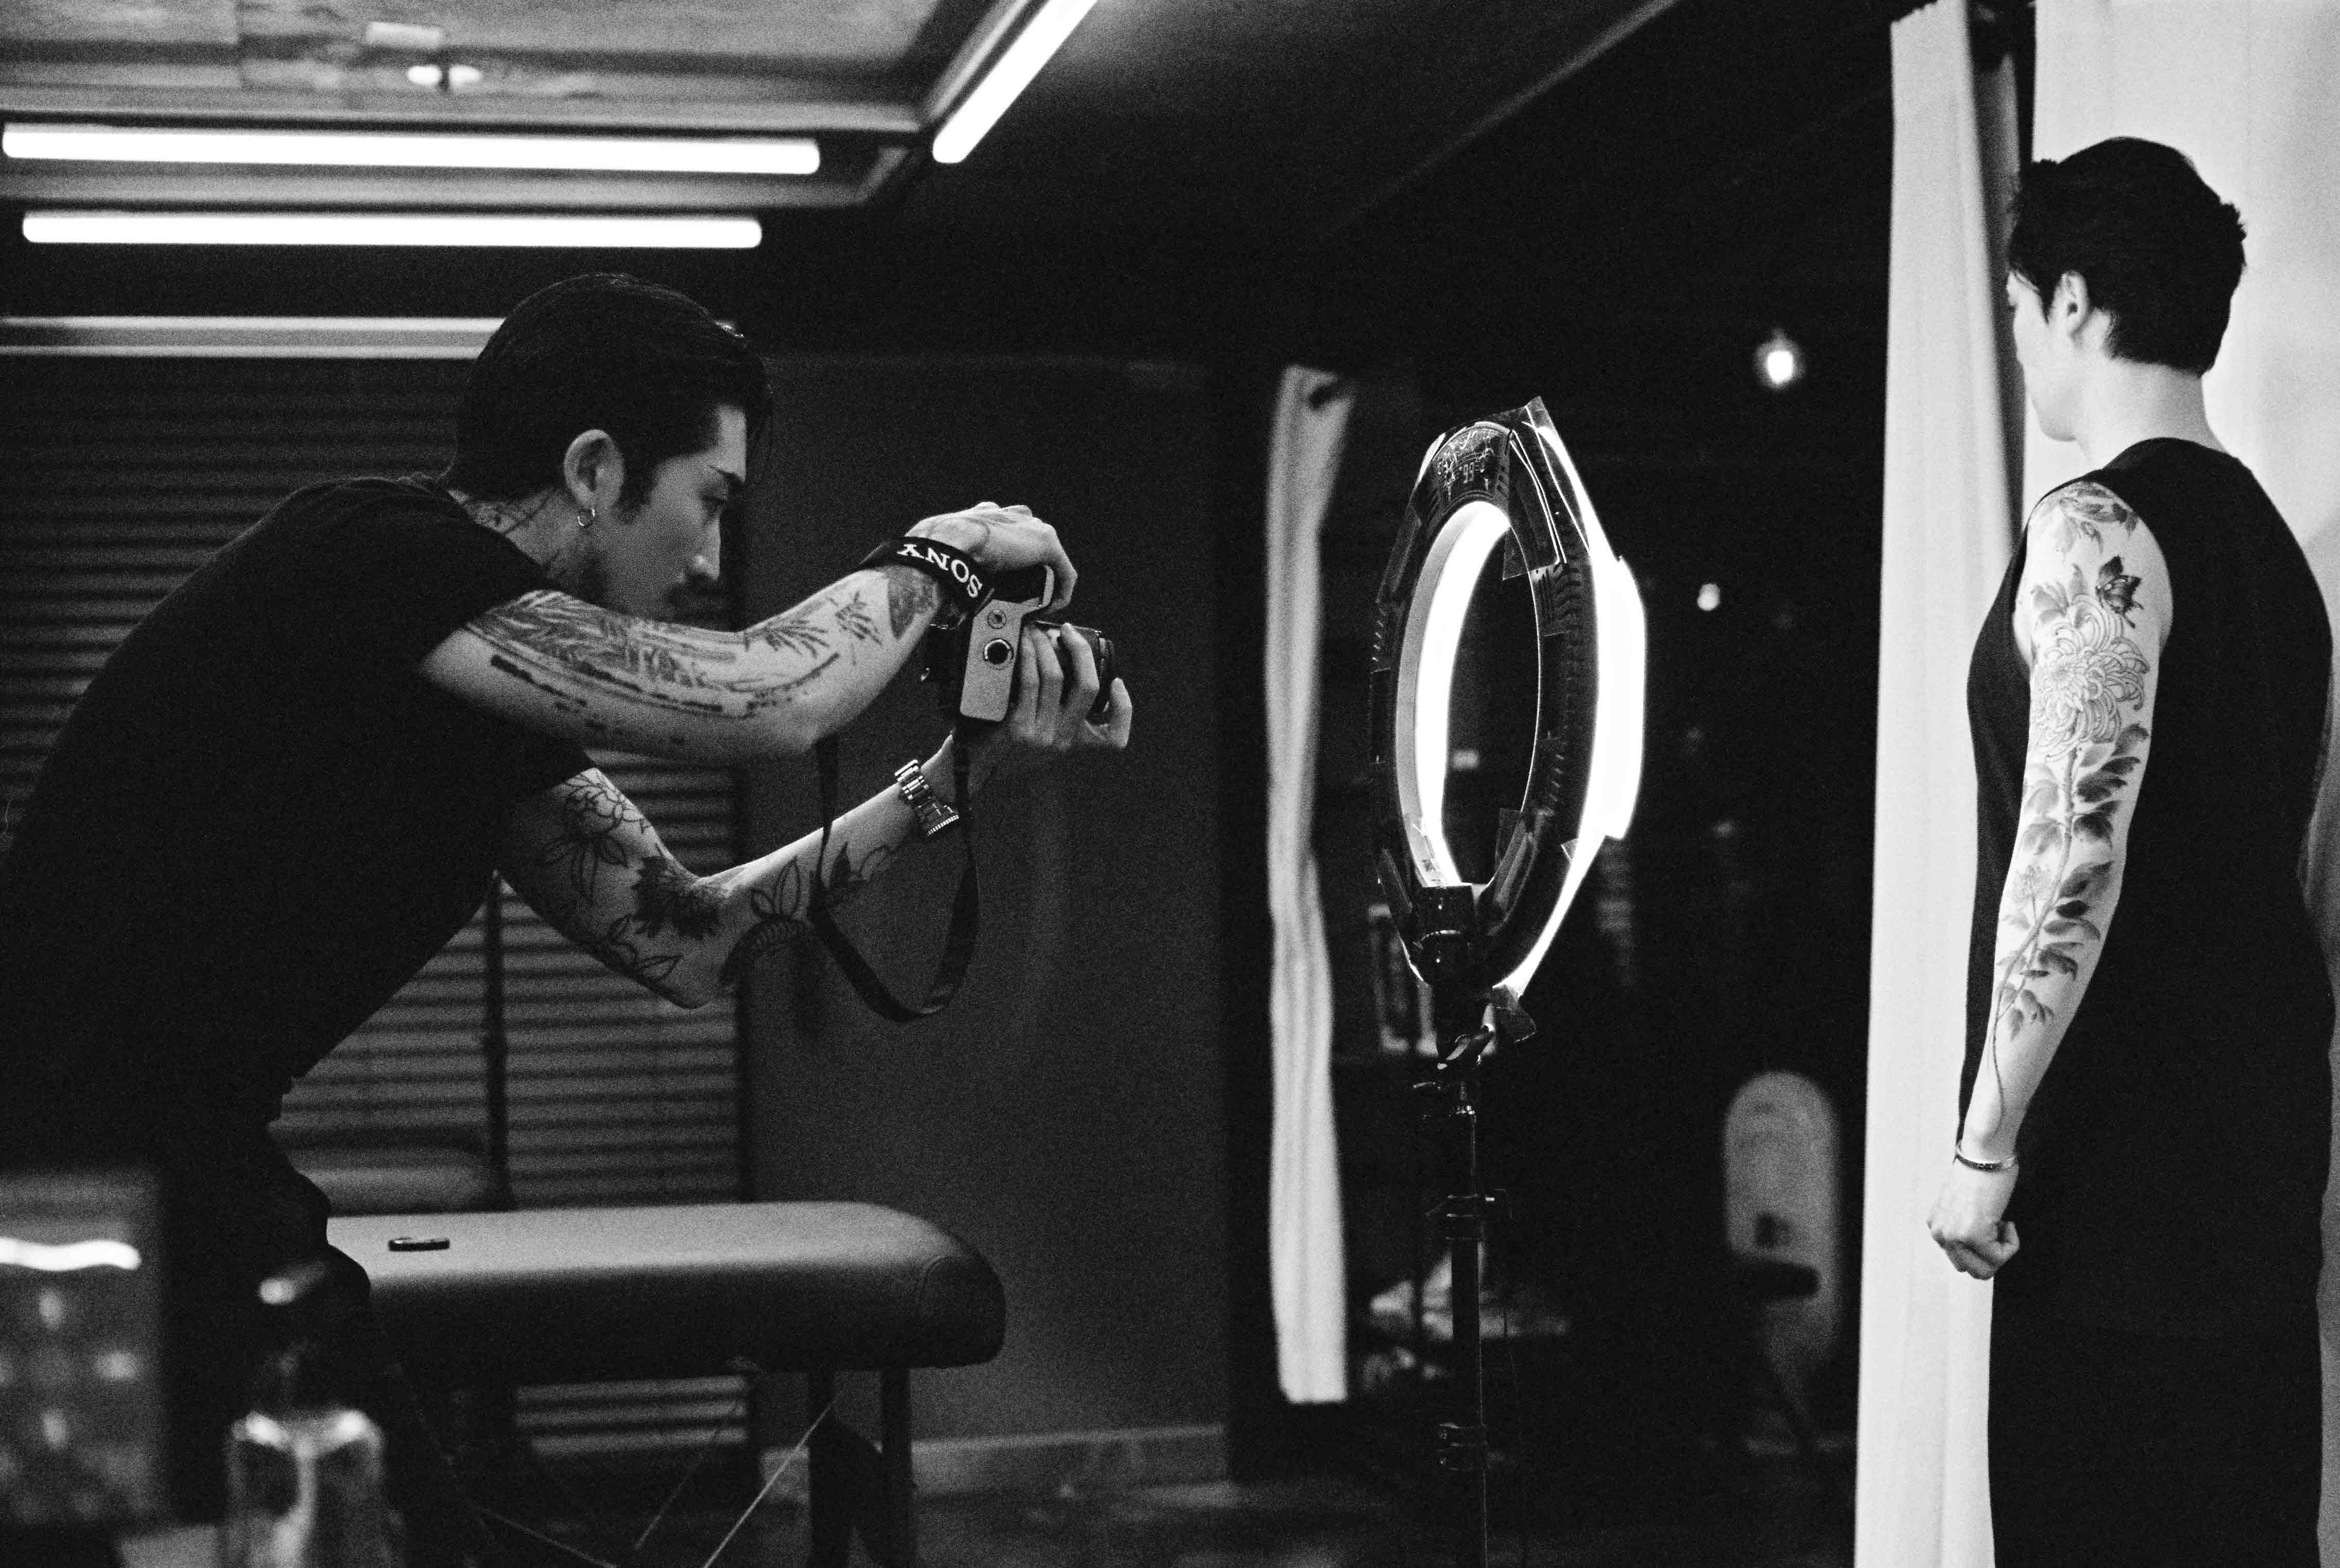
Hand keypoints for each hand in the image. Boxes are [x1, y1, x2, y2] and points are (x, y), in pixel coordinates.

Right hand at [908, 502, 1075, 610]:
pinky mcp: (1046, 543)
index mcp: (986, 516)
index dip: (1007, 559)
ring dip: (1045, 582)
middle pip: (1030, 544)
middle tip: (1020, 596)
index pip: (1005, 532)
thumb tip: (938, 584)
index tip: (1001, 582)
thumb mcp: (941, 552)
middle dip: (1028, 570)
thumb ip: (947, 560)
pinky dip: (1061, 591)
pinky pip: (1064, 571)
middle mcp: (1010, 516)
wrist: (948, 543)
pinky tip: (1051, 607)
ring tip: (1036, 605)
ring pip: (1048, 558)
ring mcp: (1031, 527)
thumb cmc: (935, 548)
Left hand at [960, 623, 1132, 793]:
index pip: (1115, 739)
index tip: (1117, 684)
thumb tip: (1062, 664)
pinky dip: (1028, 657)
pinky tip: (1025, 646)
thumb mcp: (1041, 735)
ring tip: (1037, 632)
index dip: (1124, 709)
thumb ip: (1057, 713)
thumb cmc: (1005, 745)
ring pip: (1055, 677)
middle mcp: (1062, 742)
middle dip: (1080, 650)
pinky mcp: (1018, 729)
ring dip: (1045, 646)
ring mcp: (1041, 736)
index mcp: (1073, 743)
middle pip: (1086, 687)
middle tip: (1069, 632)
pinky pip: (1029, 682)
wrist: (973, 770)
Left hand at [1928, 1158, 2019, 1278]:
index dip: (1984, 1246)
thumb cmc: (1982, 1174)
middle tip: (1998, 1228)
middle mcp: (1940, 1234)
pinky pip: (1999, 1258)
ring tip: (2001, 1224)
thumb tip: (1977, 1250)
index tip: (1991, 1222)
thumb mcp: (1964, 1207)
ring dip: (2000, 1253)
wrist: (1985, 1154)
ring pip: (1984, 1270)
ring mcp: (1953, 1236)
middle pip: (1970, 1269)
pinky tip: (2007, 1220)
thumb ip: (1964, 1227)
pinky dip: (2011, 1244)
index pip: (1961, 1259)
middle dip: (1991, 1255)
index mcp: (1936, 1227)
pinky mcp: (1972, 1236)